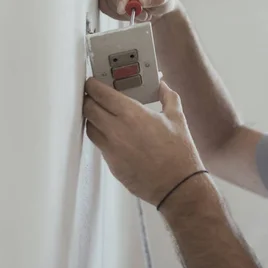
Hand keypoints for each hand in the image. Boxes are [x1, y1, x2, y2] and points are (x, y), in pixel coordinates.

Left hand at [83, 77, 204, 205]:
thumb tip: (162, 85)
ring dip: (92, 118)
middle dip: (89, 100)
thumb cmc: (179, 152)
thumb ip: (168, 96)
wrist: (178, 185)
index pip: (101, 93)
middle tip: (94, 96)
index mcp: (132, 114)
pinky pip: (99, 145)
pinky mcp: (111, 164)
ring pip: (90, 127)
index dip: (93, 85)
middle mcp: (117, 130)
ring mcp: (111, 149)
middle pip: (89, 109)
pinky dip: (101, 136)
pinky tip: (112, 134)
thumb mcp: (177, 118)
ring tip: (101, 114)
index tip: (93, 82)